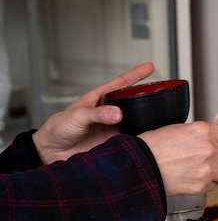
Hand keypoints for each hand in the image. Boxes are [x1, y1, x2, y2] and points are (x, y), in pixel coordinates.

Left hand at [32, 63, 154, 163]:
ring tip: (158, 116)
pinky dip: (139, 138)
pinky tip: (146, 138)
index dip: (136, 75)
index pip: (121, 84)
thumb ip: (97, 114)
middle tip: (161, 93)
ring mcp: (113, 127)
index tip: (150, 67)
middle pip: (132, 101)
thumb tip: (117, 113)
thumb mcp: (76, 116)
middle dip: (146, 97)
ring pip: (134, 120)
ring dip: (145, 119)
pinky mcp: (114, 143)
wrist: (53, 153)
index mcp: (99, 99)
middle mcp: (108, 112)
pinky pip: (131, 139)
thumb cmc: (58, 130)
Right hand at [138, 121, 217, 196]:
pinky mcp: (201, 185)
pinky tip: (197, 178)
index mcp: (204, 131)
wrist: (139, 166)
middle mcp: (209, 149)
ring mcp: (207, 169)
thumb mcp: (182, 129)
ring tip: (208, 171)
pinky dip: (209, 184)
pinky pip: (216, 186)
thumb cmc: (154, 147)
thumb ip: (204, 134)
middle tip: (215, 161)